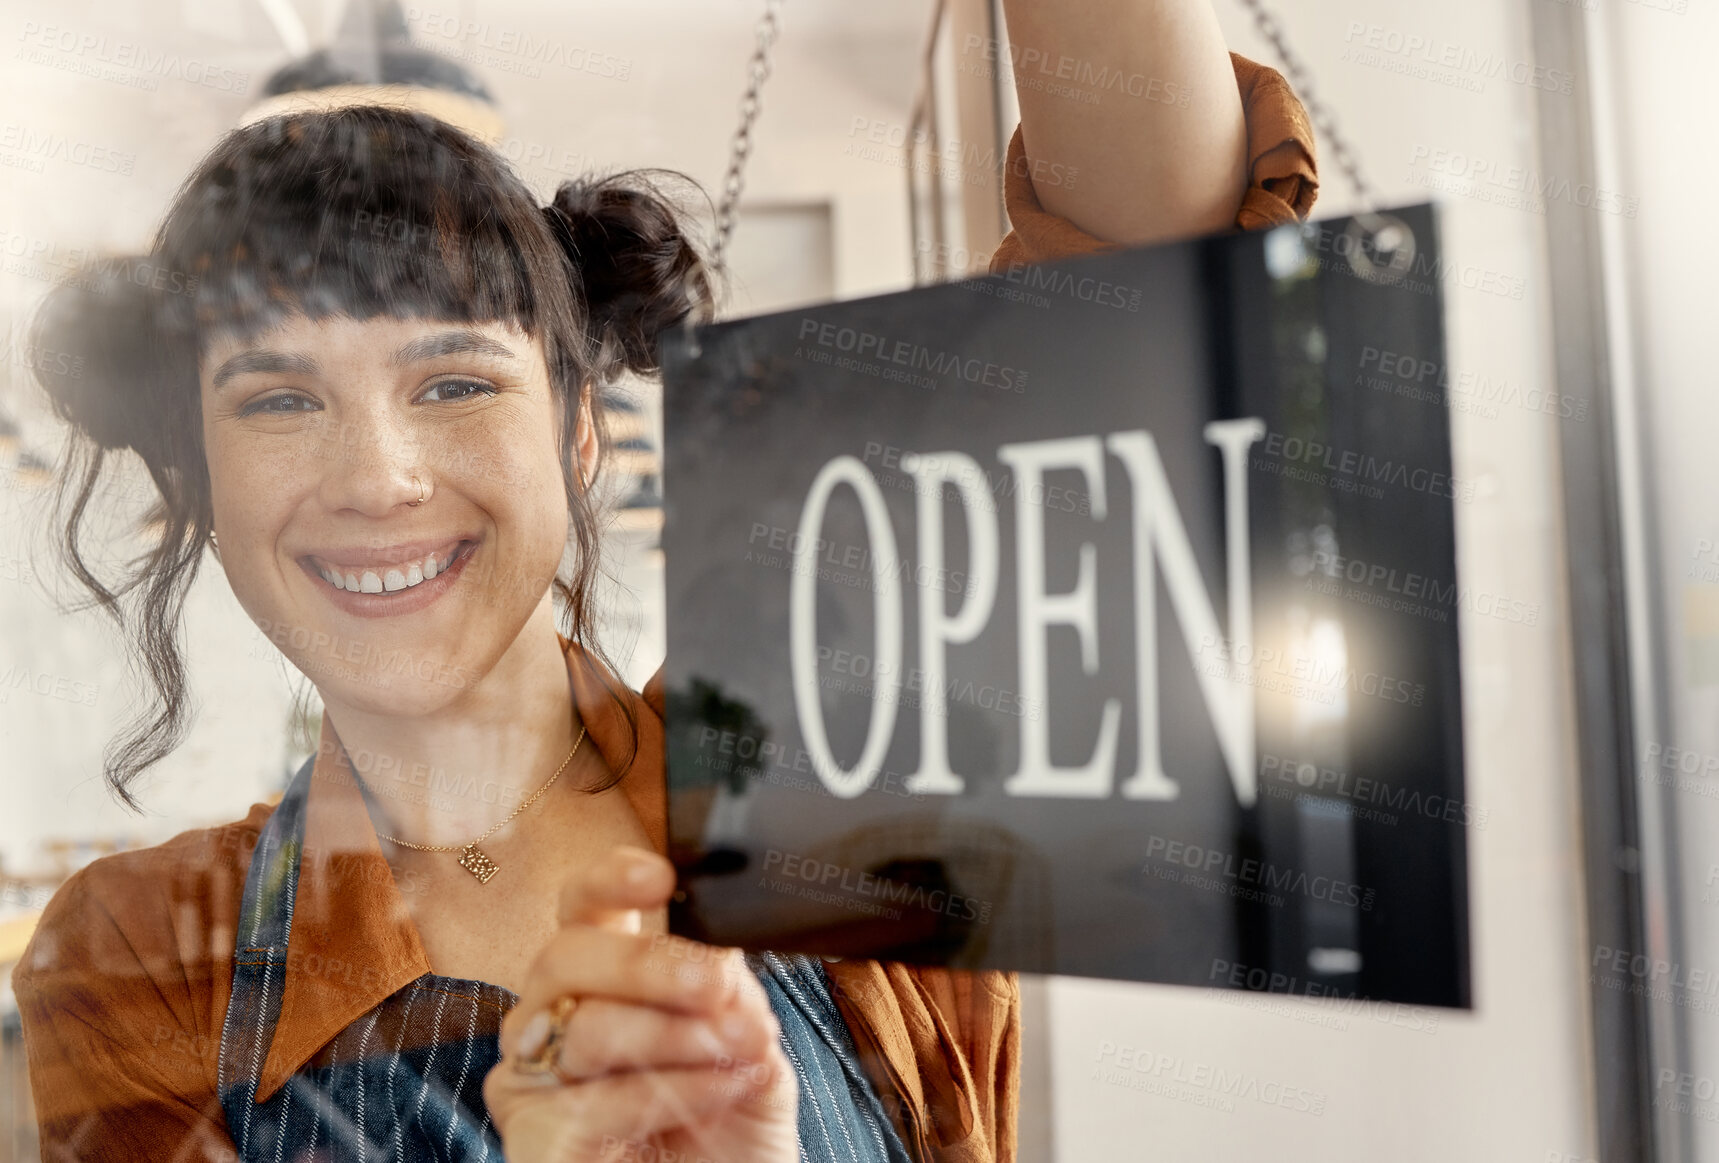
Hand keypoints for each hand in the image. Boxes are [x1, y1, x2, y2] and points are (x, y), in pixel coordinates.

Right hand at [483, 846, 798, 1162]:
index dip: (610, 880)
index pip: (582, 907)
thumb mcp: (749, 1049)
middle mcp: (553, 1019)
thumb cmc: (729, 1133)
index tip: (661, 878)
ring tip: (742, 1050)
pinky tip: (722, 1089)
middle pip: (566, 954)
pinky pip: (593, 1099)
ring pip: (587, 1027)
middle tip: (718, 983)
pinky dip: (672, 1091)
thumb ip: (732, 995)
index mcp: (602, 979)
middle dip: (650, 964)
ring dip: (679, 1035)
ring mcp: (535, 1081)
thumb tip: (720, 950)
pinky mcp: (533, 1140)